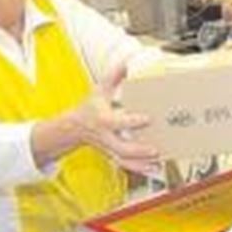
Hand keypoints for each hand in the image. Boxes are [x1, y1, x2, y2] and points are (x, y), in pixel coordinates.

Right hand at [34, 64, 160, 175]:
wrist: (73, 128)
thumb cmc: (90, 107)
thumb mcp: (100, 89)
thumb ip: (114, 76)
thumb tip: (126, 62)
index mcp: (103, 120)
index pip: (117, 122)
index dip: (132, 121)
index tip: (148, 118)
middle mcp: (106, 137)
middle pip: (121, 148)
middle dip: (139, 150)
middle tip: (155, 149)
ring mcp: (109, 149)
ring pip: (124, 161)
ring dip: (141, 164)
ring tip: (157, 162)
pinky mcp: (113, 156)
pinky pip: (126, 166)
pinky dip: (140, 169)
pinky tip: (154, 169)